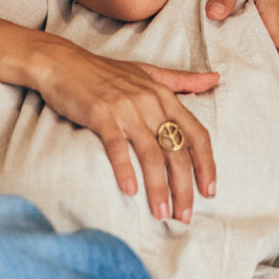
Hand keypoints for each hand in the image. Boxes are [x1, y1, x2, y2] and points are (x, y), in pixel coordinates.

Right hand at [37, 41, 218, 222]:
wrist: (63, 62)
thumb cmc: (105, 71)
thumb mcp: (148, 72)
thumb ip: (182, 80)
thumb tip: (215, 78)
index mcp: (164, 95)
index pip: (196, 135)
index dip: (206, 165)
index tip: (209, 192)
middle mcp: (149, 102)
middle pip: (177, 152)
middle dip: (184, 188)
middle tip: (184, 216)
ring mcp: (125, 108)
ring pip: (151, 154)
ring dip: (159, 188)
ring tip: (161, 213)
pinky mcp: (100, 115)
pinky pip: (117, 147)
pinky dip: (125, 170)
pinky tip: (130, 191)